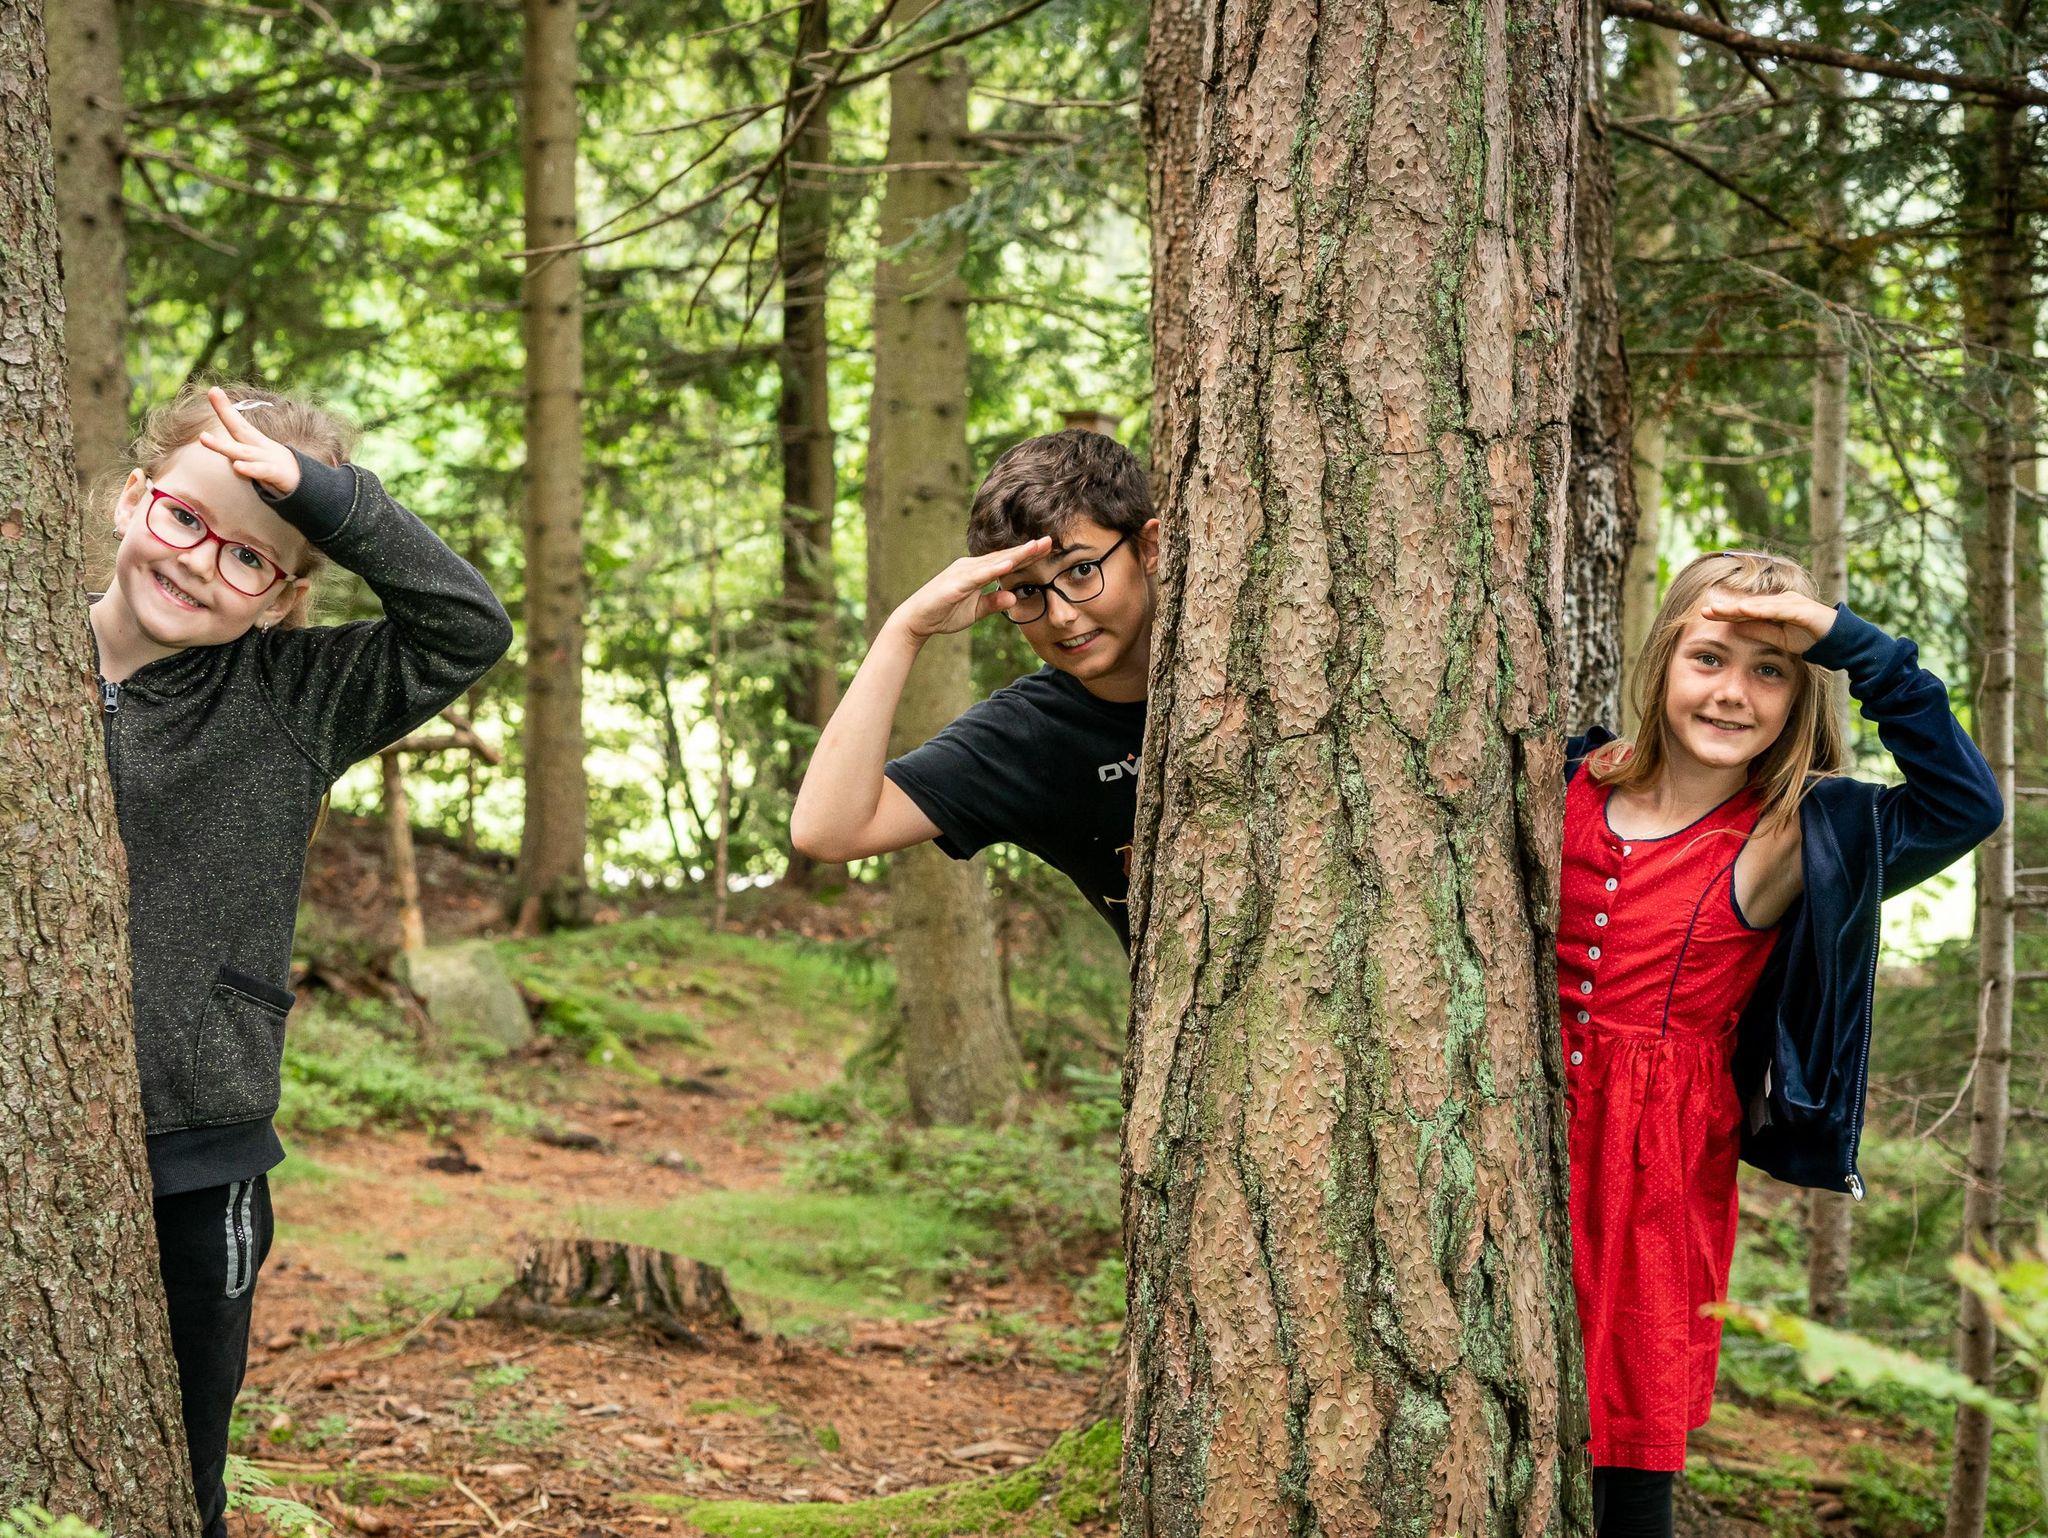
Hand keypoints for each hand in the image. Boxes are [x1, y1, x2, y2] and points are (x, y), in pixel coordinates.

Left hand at [196, 387, 300, 496]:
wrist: (307, 486)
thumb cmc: (276, 470)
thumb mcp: (258, 459)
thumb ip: (240, 453)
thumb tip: (221, 450)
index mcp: (255, 443)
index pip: (237, 423)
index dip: (224, 408)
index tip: (213, 389)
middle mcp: (260, 447)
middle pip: (239, 429)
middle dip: (225, 411)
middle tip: (213, 392)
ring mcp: (269, 459)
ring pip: (244, 452)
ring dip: (222, 446)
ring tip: (203, 438)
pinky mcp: (278, 474)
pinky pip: (262, 471)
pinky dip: (251, 469)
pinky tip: (237, 466)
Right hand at [887, 537, 1053, 640]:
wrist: (916, 621)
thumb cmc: (943, 613)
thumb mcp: (976, 611)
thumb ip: (994, 602)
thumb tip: (1014, 596)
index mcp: (976, 571)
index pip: (1006, 562)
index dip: (1026, 555)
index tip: (1047, 548)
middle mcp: (970, 566)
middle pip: (1003, 557)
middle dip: (1027, 550)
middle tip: (1050, 540)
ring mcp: (961, 573)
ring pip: (993, 562)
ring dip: (1015, 555)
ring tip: (1035, 547)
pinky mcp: (954, 584)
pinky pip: (977, 576)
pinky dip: (993, 570)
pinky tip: (1008, 564)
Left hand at [1696, 591, 1836, 654]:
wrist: (1838, 642)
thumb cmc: (1809, 638)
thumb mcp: (1779, 639)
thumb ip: (1759, 631)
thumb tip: (1736, 627)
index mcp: (1775, 608)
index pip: (1746, 609)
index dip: (1726, 612)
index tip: (1705, 613)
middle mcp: (1781, 601)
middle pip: (1749, 604)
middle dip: (1727, 607)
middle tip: (1705, 609)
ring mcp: (1792, 603)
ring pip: (1760, 604)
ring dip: (1739, 606)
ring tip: (1720, 609)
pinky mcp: (1802, 609)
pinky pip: (1778, 608)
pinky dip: (1761, 609)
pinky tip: (1745, 609)